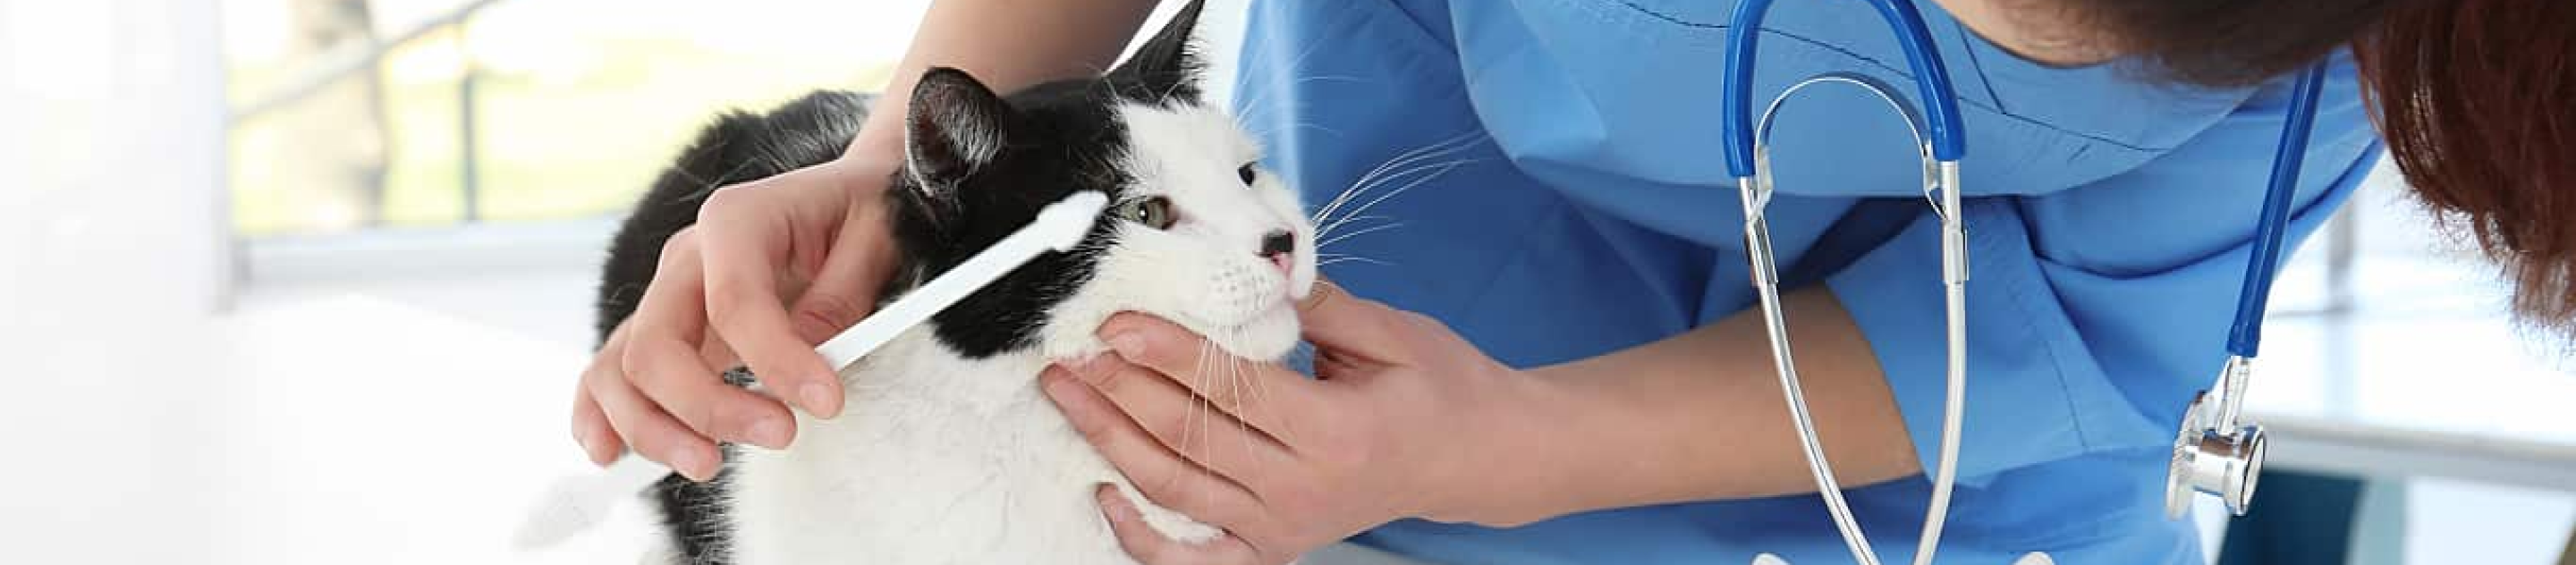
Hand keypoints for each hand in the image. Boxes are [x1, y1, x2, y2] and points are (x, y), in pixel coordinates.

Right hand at [571, 155, 900, 480]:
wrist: (842, 201)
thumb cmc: (861, 215)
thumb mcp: (877, 236)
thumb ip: (842, 297)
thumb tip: (810, 361)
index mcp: (735, 220)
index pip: (734, 300)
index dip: (775, 359)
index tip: (826, 402)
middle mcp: (686, 258)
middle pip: (657, 345)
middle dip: (708, 406)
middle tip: (781, 436)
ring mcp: (666, 296)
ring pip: (620, 369)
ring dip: (653, 428)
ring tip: (708, 464)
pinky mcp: (662, 331)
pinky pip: (606, 373)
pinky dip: (600, 416)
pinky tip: (610, 455)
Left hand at [1040, 282, 1560, 563]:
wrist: (1478, 458)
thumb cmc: (1440, 387)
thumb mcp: (1391, 334)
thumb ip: (1317, 305)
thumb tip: (1249, 266)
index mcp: (1338, 432)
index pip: (1231, 389)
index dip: (1167, 353)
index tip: (1116, 322)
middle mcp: (1304, 491)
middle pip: (1190, 439)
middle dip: (1120, 392)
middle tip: (1070, 352)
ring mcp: (1285, 528)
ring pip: (1177, 489)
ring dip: (1111, 441)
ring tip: (1068, 396)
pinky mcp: (1275, 548)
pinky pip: (1194, 555)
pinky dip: (1141, 536)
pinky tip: (1102, 493)